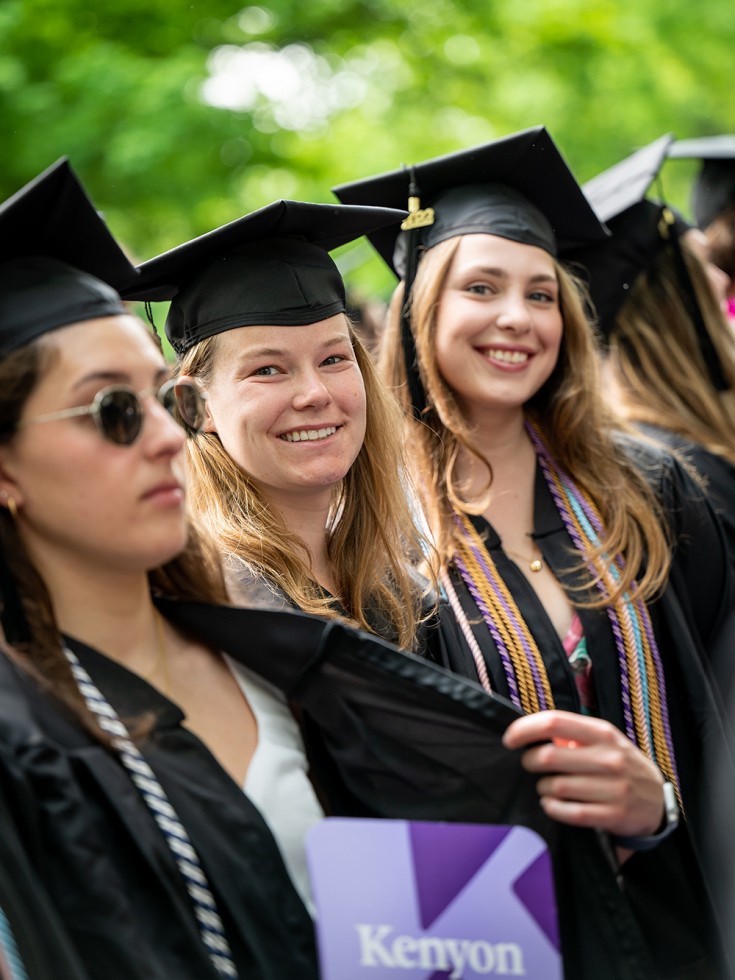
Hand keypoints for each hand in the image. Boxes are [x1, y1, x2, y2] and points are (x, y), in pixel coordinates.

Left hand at [502, 710, 664, 837]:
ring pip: (555, 787)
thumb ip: (570, 733)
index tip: (509, 740)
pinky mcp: (613, 815)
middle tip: (530, 765)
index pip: (554, 722)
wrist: (656, 799)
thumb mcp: (602, 740)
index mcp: (602, 733)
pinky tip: (552, 803)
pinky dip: (552, 808)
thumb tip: (528, 733)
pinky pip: (568, 812)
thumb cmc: (618, 763)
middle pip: (549, 757)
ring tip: (547, 786)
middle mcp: (609, 758)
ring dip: (542, 788)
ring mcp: (614, 787)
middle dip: (529, 762)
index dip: (525, 729)